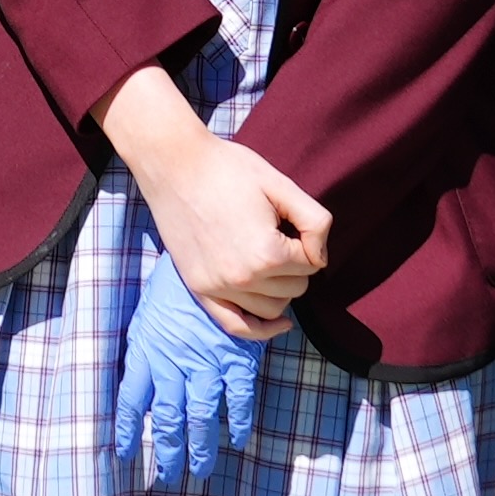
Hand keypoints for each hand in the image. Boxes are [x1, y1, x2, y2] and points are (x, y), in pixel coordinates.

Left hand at [113, 269, 267, 492]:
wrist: (208, 255)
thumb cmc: (174, 282)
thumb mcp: (147, 312)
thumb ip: (143, 346)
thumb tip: (140, 378)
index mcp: (146, 350)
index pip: (131, 400)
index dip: (127, 430)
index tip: (124, 453)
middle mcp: (173, 362)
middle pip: (167, 418)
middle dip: (166, 451)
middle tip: (167, 475)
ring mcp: (206, 361)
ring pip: (200, 416)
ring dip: (200, 448)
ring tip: (200, 470)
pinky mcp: (236, 356)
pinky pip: (238, 397)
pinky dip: (239, 421)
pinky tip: (237, 439)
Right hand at [129, 128, 336, 336]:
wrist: (174, 165)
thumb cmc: (228, 169)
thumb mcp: (281, 185)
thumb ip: (315, 221)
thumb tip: (320, 257)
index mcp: (267, 253)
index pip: (311, 264)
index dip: (308, 242)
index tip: (291, 222)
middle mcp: (243, 278)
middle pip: (295, 287)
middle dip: (297, 266)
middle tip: (282, 237)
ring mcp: (218, 287)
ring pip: (273, 308)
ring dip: (282, 289)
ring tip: (273, 262)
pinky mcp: (200, 289)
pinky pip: (237, 326)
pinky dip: (261, 330)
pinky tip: (281, 324)